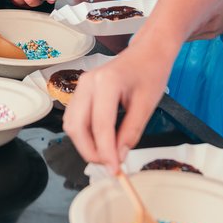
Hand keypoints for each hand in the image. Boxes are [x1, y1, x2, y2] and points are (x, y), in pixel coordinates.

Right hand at [62, 43, 167, 170]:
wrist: (147, 52)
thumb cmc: (150, 73)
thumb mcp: (147, 105)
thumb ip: (131, 132)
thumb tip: (118, 156)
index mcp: (106, 82)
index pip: (100, 125)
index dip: (106, 152)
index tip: (115, 170)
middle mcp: (87, 82)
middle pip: (77, 126)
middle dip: (90, 151)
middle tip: (109, 165)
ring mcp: (81, 85)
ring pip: (71, 124)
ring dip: (85, 144)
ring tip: (106, 155)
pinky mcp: (80, 90)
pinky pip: (75, 117)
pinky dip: (84, 134)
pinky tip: (100, 141)